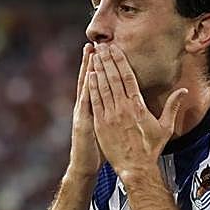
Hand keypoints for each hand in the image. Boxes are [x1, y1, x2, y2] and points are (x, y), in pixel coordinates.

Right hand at [68, 43, 103, 177]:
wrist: (86, 165)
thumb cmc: (100, 148)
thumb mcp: (108, 129)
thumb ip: (115, 115)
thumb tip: (126, 106)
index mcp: (96, 108)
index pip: (99, 84)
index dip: (103, 68)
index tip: (107, 52)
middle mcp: (87, 107)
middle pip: (92, 81)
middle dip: (94, 62)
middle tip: (96, 44)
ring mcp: (84, 113)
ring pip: (87, 87)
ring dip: (88, 70)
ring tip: (91, 53)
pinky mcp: (84, 122)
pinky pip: (87, 103)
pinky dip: (88, 89)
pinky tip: (90, 77)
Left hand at [88, 44, 185, 176]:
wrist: (136, 167)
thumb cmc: (151, 148)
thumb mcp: (166, 127)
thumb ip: (173, 106)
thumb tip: (183, 91)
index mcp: (138, 106)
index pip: (128, 78)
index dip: (121, 61)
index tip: (116, 49)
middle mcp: (123, 108)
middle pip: (114, 78)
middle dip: (107, 60)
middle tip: (102, 46)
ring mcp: (110, 115)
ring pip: (103, 87)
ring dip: (99, 70)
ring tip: (95, 56)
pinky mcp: (101, 124)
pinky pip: (95, 101)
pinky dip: (92, 87)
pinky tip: (89, 76)